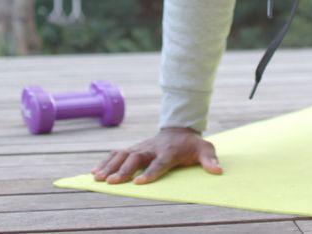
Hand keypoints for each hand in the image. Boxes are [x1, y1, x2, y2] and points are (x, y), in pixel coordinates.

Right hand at [91, 127, 222, 184]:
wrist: (179, 129)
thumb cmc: (192, 144)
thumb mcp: (205, 149)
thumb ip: (210, 159)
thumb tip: (218, 171)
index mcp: (169, 151)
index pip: (159, 163)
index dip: (150, 173)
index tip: (139, 183)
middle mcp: (151, 148)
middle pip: (135, 158)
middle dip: (123, 170)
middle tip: (112, 182)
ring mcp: (140, 147)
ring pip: (122, 154)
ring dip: (109, 166)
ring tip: (97, 178)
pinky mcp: (133, 148)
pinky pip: (116, 154)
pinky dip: (105, 162)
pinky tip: (94, 172)